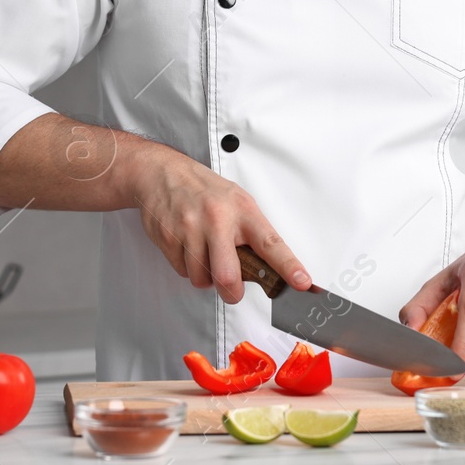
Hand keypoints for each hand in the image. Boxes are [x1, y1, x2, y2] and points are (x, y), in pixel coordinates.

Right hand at [129, 143, 310, 304]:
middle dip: (232, 292)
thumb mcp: (237, 202)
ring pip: (202, 279)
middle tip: (232, 289)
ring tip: (205, 252)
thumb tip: (269, 270)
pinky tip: (188, 246)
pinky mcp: (168, 237)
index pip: (270, 243)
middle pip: (228, 276)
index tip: (302, 283)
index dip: (288, 266)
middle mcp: (217, 219)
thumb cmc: (204, 190)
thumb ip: (251, 234)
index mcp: (242, 210)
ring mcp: (190, 228)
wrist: (162, 173)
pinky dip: (187, 267)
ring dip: (206, 277)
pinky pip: (182, 271)